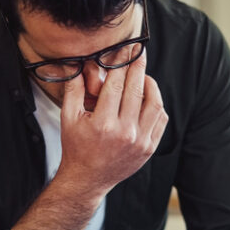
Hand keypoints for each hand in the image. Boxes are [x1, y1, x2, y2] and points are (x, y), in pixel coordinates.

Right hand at [56, 48, 167, 195]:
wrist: (87, 179)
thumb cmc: (76, 147)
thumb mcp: (68, 118)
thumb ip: (74, 89)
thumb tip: (77, 64)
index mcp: (102, 123)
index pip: (116, 84)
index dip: (121, 63)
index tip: (125, 50)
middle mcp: (124, 132)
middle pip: (137, 90)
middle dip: (138, 67)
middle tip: (139, 52)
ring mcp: (139, 141)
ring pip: (154, 104)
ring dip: (150, 85)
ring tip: (143, 76)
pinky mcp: (149, 148)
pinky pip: (160, 120)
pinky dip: (157, 105)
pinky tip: (149, 97)